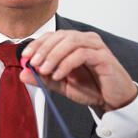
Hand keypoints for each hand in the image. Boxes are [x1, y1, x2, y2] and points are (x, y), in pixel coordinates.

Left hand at [19, 30, 137, 113]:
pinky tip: (59, 74)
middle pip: (60, 36)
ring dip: (54, 55)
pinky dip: (67, 63)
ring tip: (45, 70)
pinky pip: (82, 54)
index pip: (53, 36)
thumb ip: (44, 78)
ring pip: (70, 42)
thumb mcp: (62, 84)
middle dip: (44, 49)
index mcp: (75, 42)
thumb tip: (23, 73)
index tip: (26, 56)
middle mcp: (86, 40)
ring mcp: (96, 46)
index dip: (38, 43)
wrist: (114, 101)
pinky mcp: (103, 56)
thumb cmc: (92, 88)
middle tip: (34, 63)